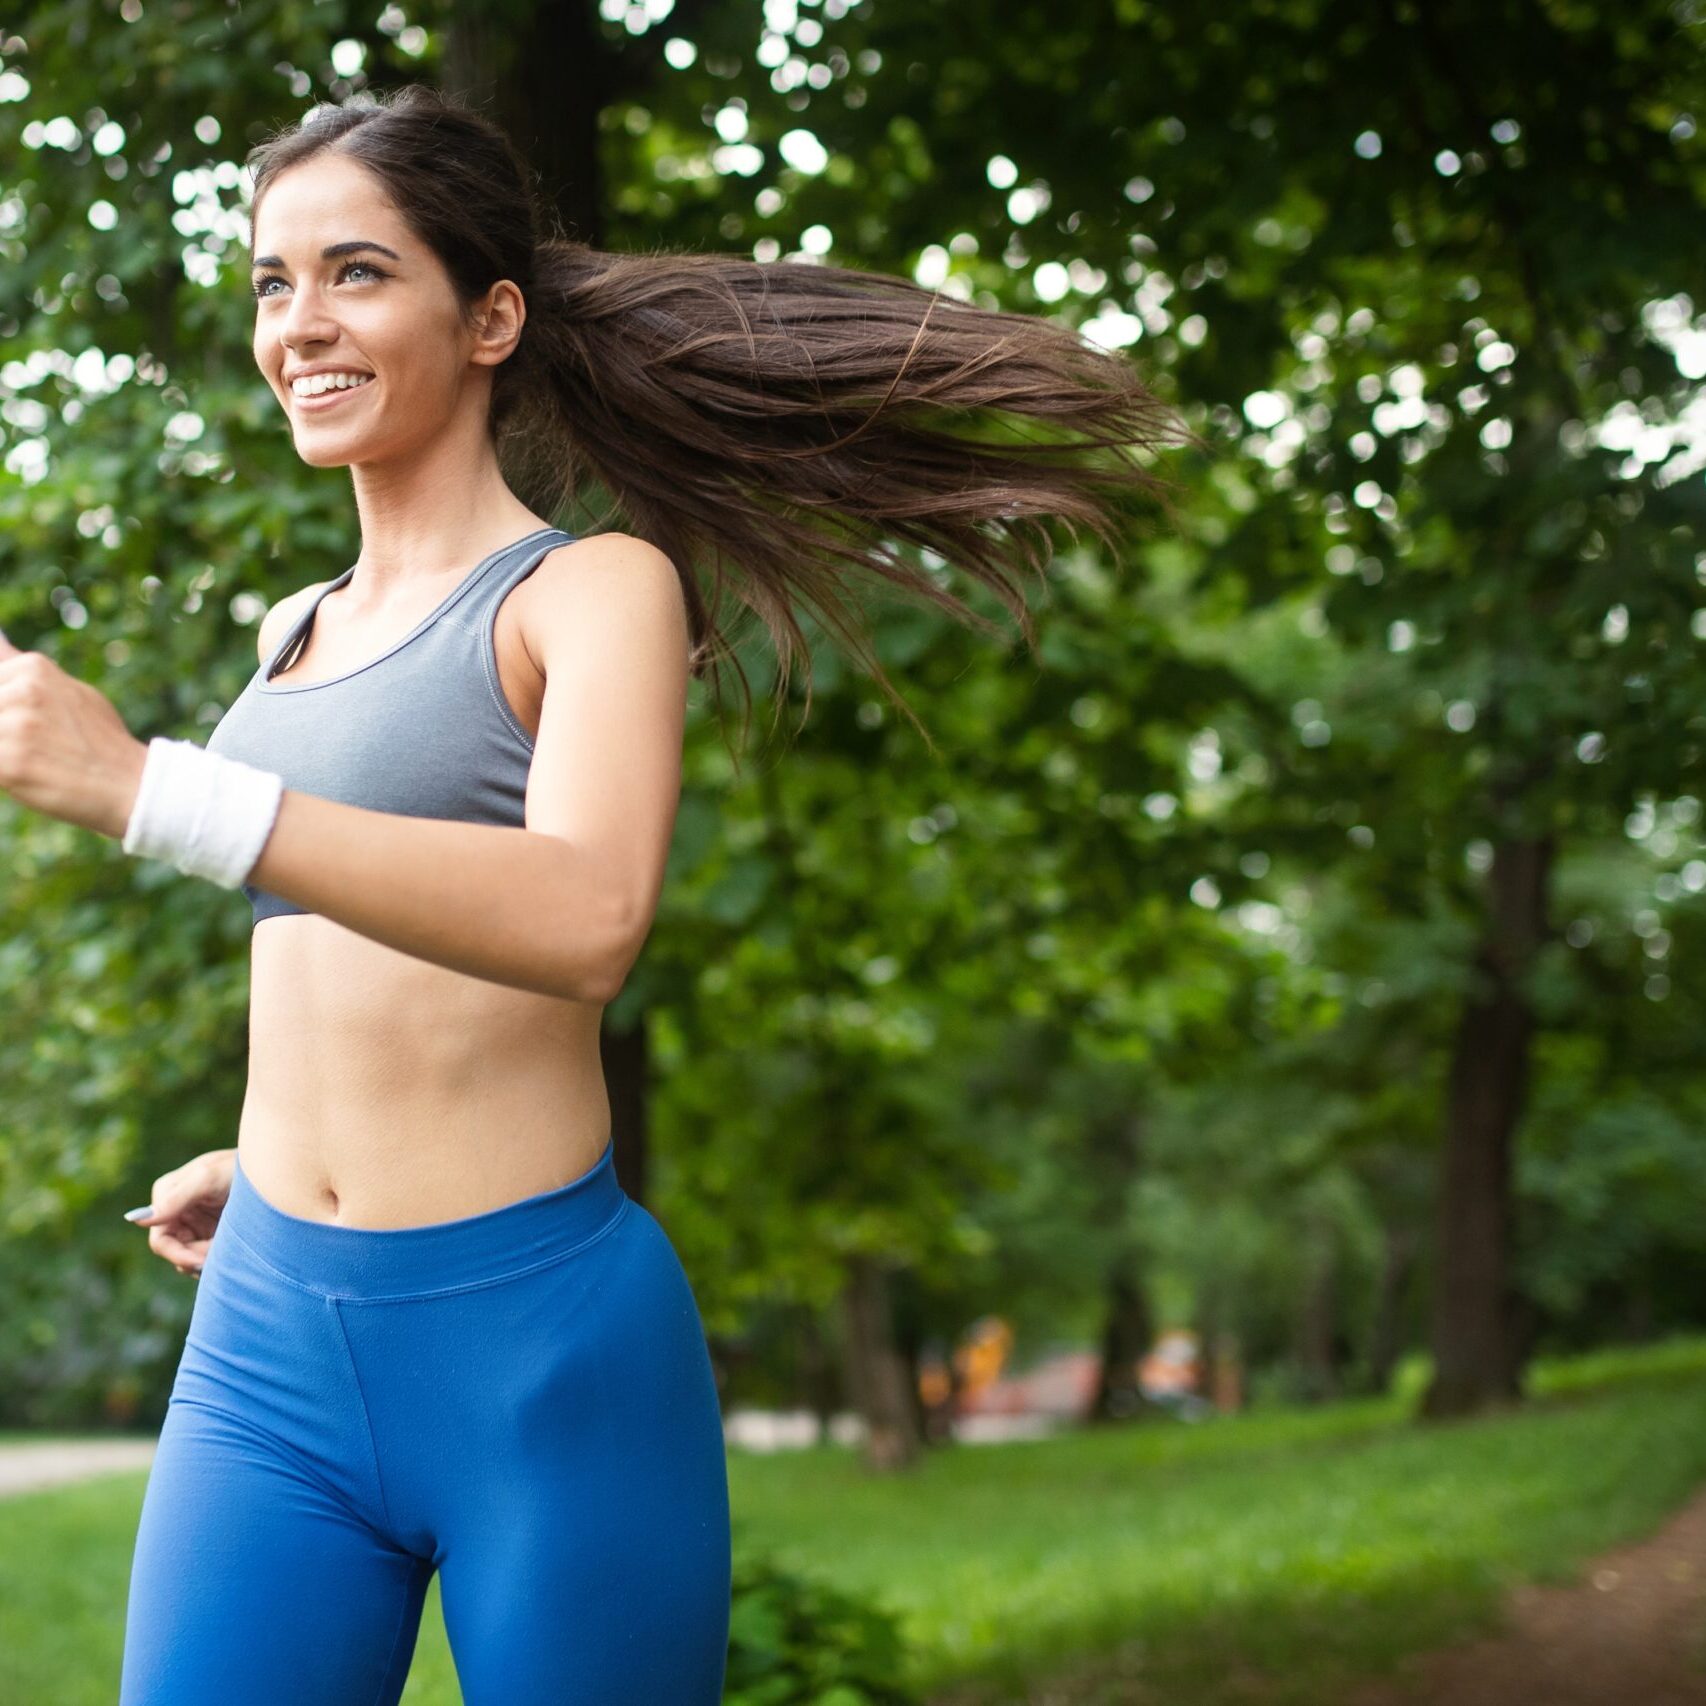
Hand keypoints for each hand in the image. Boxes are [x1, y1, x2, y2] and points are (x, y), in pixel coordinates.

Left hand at [0, 627, 148, 838]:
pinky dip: (5, 774)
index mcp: (34, 667)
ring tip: (35, 760)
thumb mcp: (71, 692)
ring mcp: (16, 726)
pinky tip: (30, 776)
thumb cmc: (102, 742)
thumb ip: (26, 672)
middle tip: (36, 744)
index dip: (6, 712)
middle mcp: (23, 690)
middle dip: (5, 732)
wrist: (133, 785)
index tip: (25, 724)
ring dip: (5, 752)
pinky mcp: (11, 763)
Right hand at [125, 1149, 236, 1276]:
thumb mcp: (208, 1178)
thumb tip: (136, 1219)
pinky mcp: (210, 1231)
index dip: (180, 1256)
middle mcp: (174, 1211)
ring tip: (233, 1244)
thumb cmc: (237, 1166)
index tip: (203, 1261)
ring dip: (208, 1259)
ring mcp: (192, 1222)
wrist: (270, 1167)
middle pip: (175, 1253)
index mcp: (165, 1196)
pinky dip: (217, 1258)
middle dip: (197, 1258)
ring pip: (191, 1257)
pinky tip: (234, 1249)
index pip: (160, 1241)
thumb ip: (176, 1198)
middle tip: (223, 1255)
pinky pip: (205, 1255)